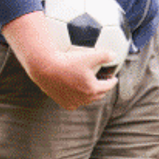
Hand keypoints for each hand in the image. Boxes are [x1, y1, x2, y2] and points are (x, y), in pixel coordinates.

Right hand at [0, 11, 115, 109]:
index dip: (112, 81)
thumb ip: (104, 55)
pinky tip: (78, 93)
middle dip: (103, 88)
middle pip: (99, 94)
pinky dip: (78, 99)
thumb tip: (114, 55)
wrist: (45, 68)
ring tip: (91, 86)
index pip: (108, 86)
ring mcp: (74, 102)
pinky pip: (75, 103)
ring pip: (87, 99)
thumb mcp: (89, 56)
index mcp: (93, 89)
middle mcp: (84, 98)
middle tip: (103, 81)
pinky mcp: (64, 103)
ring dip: (91, 94)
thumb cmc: (67, 62)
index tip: (113, 78)